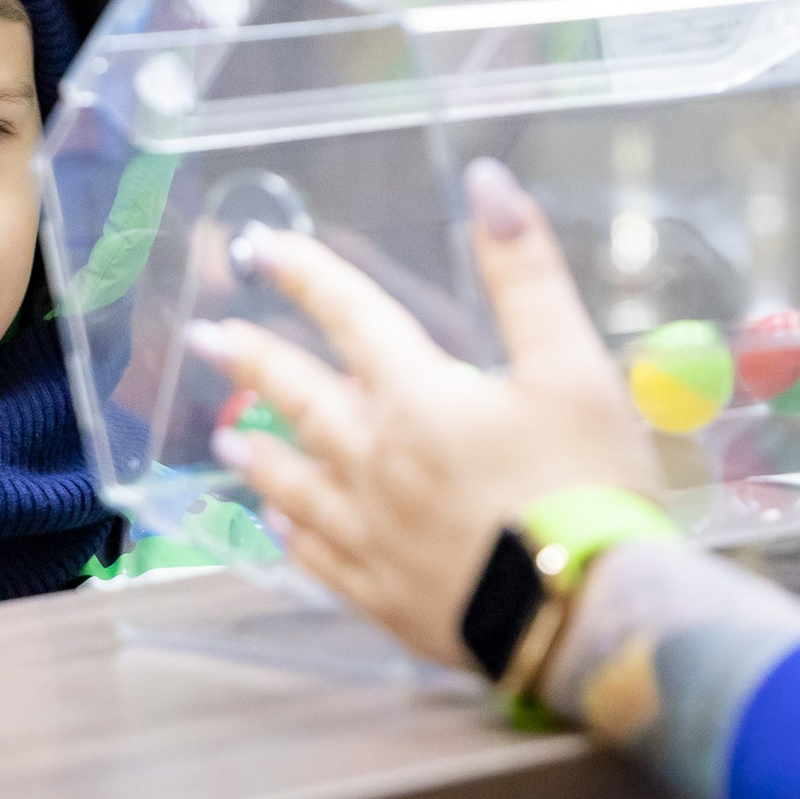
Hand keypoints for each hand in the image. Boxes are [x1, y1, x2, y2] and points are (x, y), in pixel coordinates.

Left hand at [189, 158, 659, 667]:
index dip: (304, 274)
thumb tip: (487, 182)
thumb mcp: (574, 367)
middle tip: (207, 339)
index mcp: (418, 398)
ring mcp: (373, 535)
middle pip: (299, 398)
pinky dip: (295, 539)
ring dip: (259, 454)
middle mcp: (377, 462)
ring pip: (296, 484)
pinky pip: (322, 562)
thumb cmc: (589, 488)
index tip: (260, 248)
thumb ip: (525, 274)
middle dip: (251, 360)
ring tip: (224, 438)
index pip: (349, 316)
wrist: (592, 617)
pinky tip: (280, 530)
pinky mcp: (386, 600)